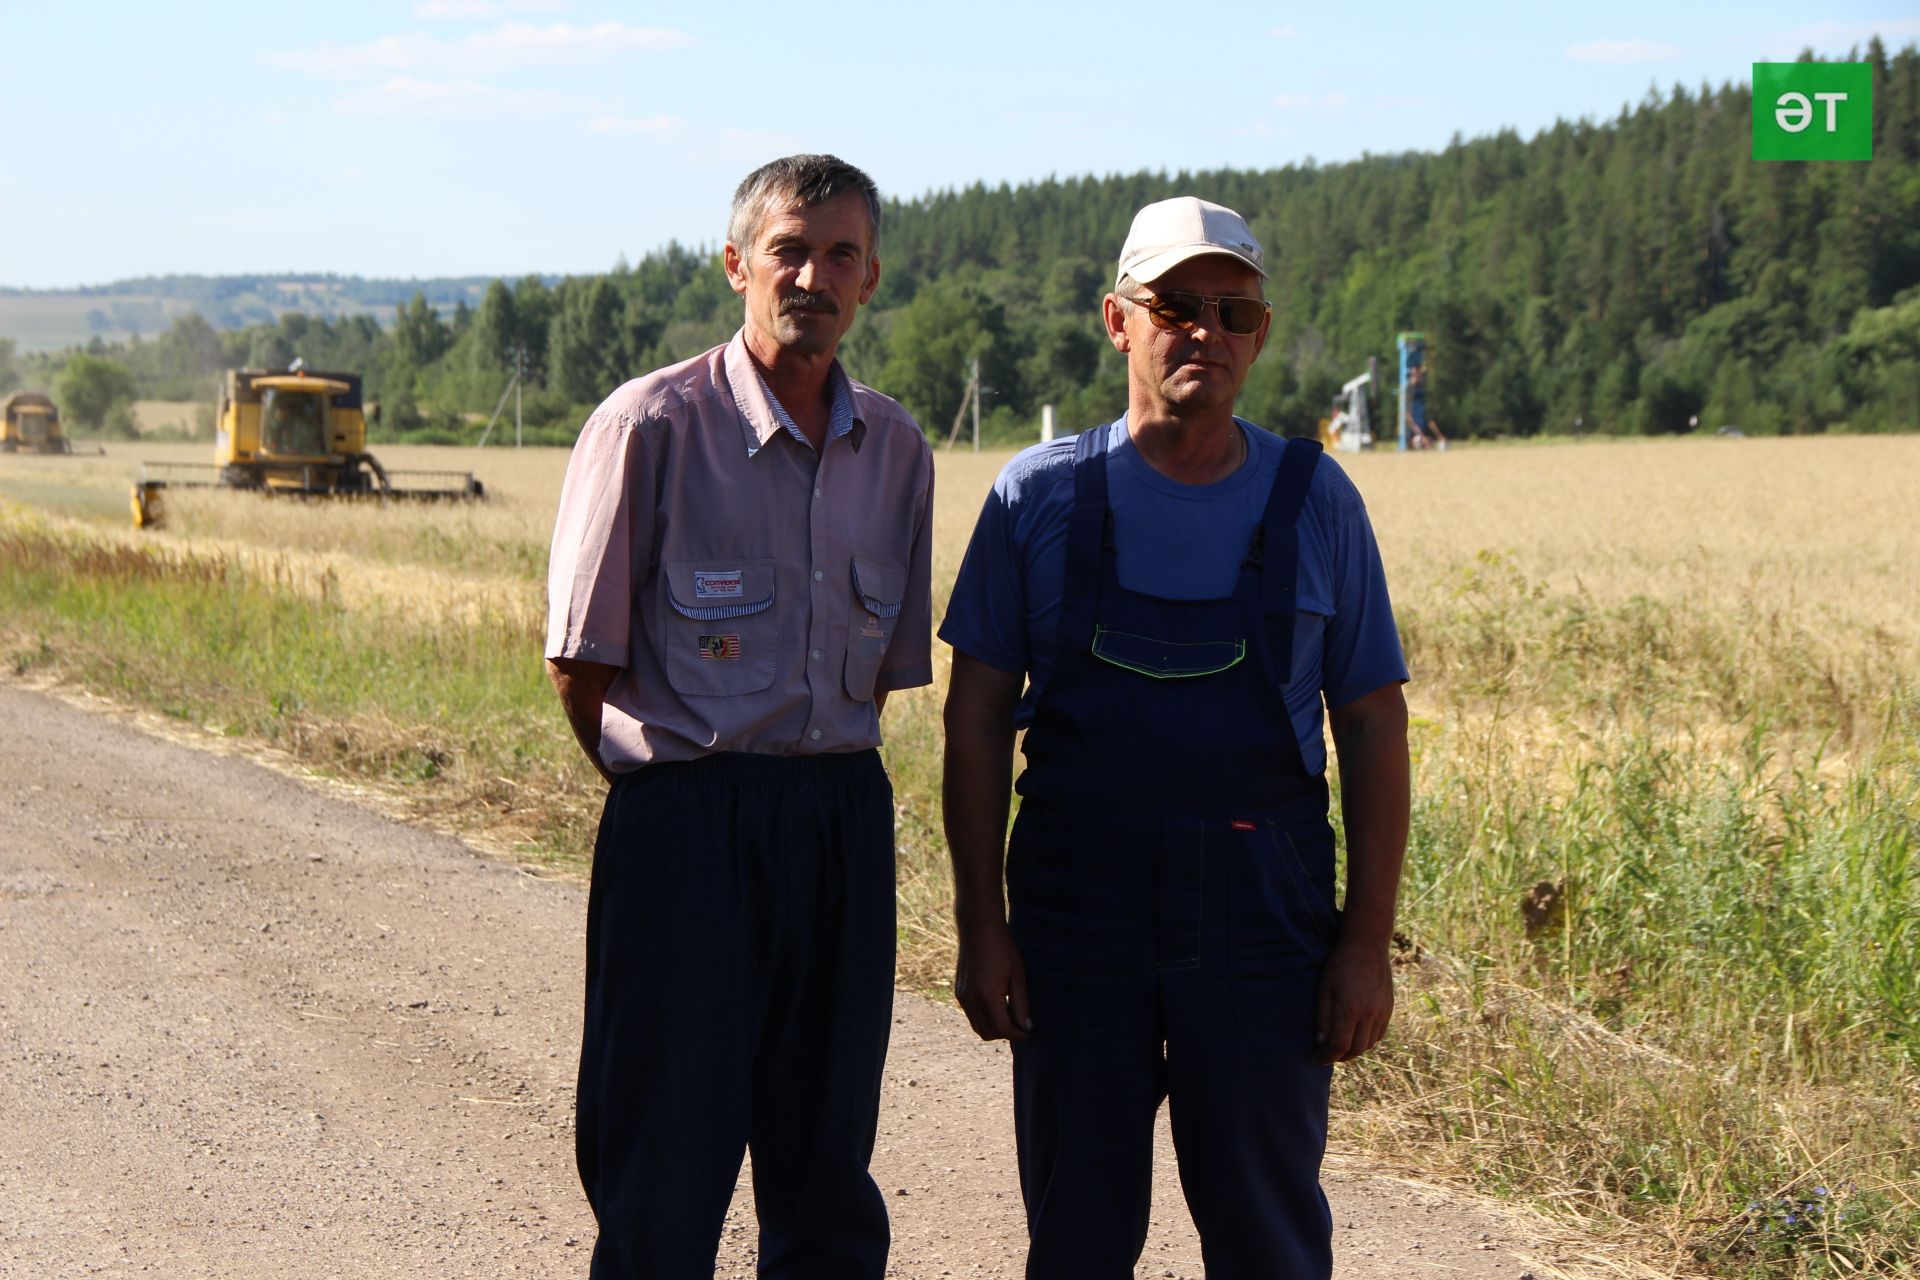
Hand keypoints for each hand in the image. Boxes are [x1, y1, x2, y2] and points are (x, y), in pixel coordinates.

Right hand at [954, 921, 1031, 1041]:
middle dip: (1006, 1034)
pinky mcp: (959, 992)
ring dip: (994, 1028)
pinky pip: (972, 1016)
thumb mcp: (1018, 977)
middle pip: (988, 1033)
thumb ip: (1022, 1005)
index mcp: (987, 997)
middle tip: (1022, 1024)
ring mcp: (962, 997)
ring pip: (978, 1027)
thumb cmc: (1003, 949)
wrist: (979, 928)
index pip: (1002, 1029)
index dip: (1018, 1034)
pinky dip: (985, 1018)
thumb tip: (1027, 1027)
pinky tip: (998, 1005)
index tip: (1030, 1032)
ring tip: (1010, 1014)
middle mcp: (971, 1000)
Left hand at [1315, 938, 1392, 1063]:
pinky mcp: (1389, 1009)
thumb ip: (1323, 1017)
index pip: (1339, 1046)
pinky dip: (1368, 1040)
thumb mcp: (1324, 989)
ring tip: (1342, 1047)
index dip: (1328, 1056)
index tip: (1319, 1058)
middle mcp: (1368, 1014)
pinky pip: (1379, 1034)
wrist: (1367, 946)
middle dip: (1341, 1057)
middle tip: (1329, 1055)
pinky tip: (1357, 1036)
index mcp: (1349, 1010)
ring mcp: (1381, 1012)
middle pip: (1356, 1049)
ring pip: (1369, 1044)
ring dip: (1355, 1050)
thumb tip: (1322, 1042)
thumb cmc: (1340, 965)